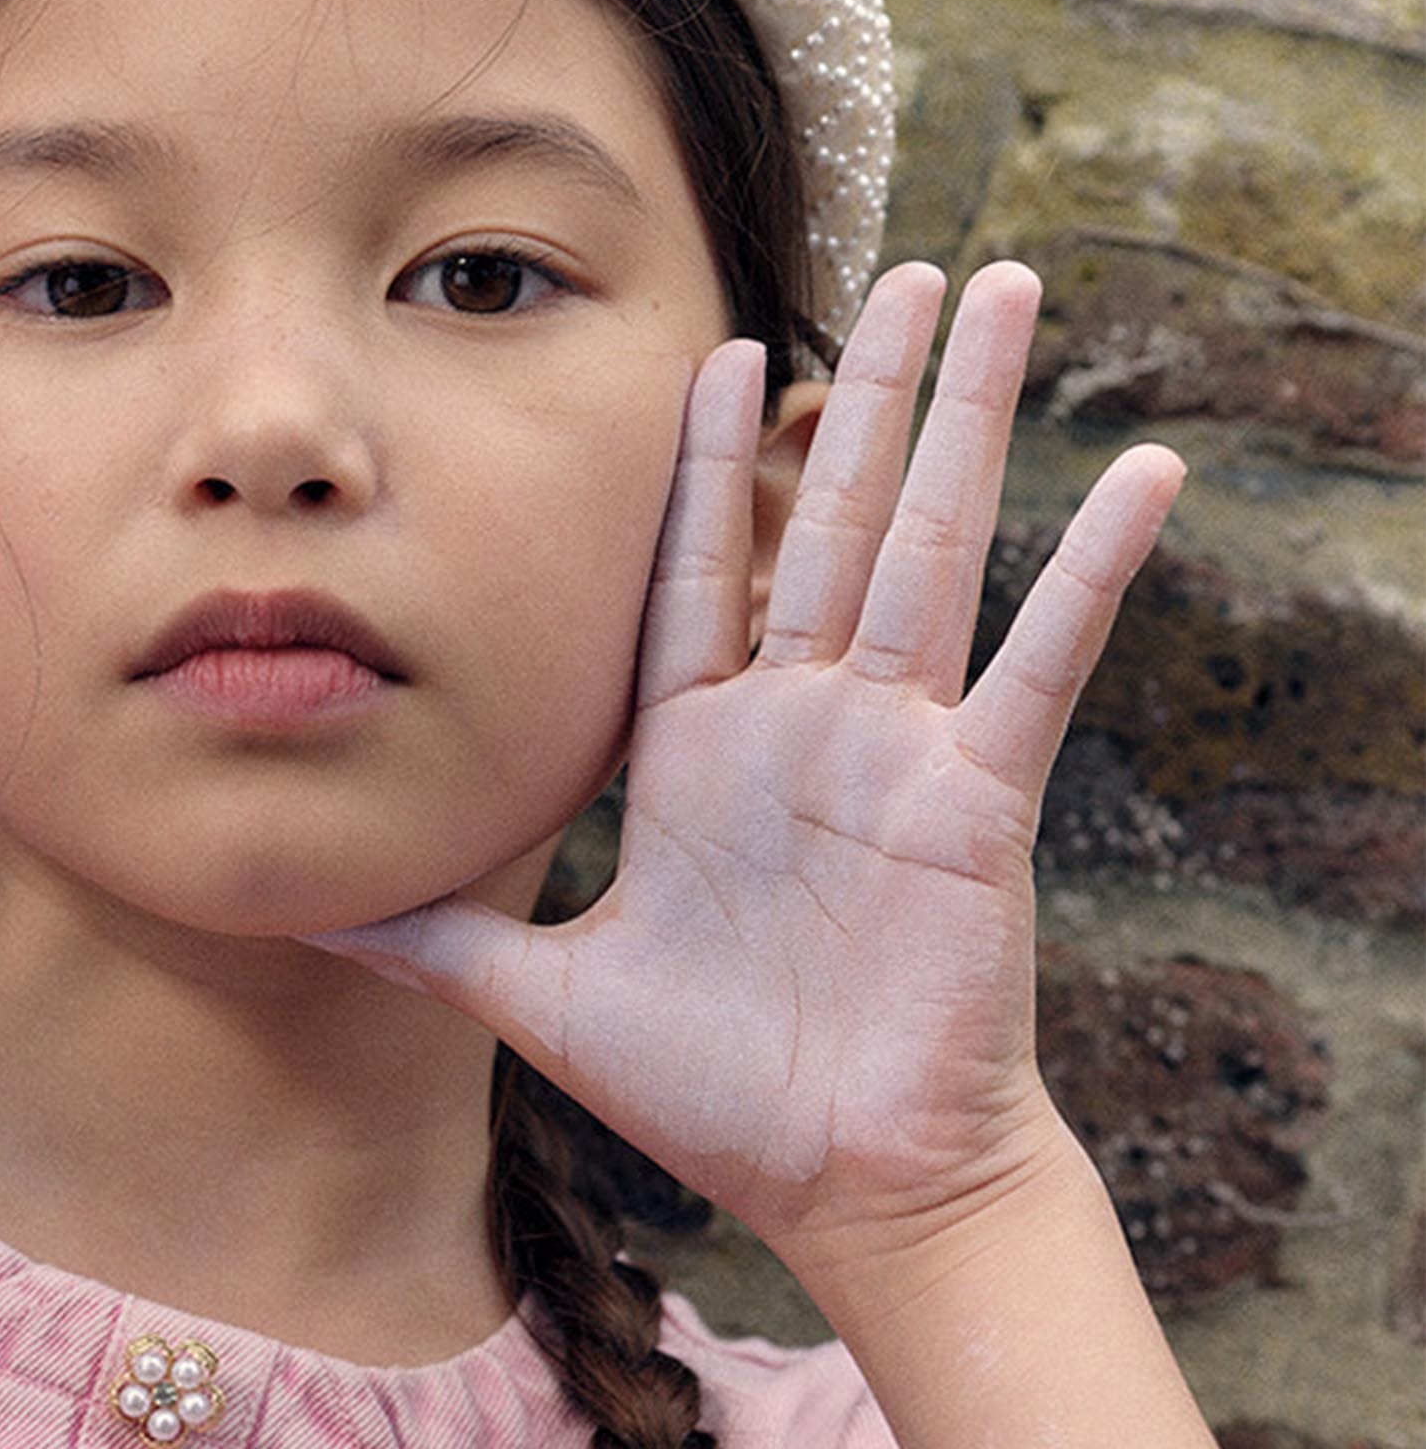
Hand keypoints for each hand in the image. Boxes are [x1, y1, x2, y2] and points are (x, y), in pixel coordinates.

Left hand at [313, 262, 1182, 1273]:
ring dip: (971, 419)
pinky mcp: (973, 801)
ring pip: (936, 547)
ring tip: (1009, 286)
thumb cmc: (707, 1098)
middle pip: (836, 519)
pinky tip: (1149, 477)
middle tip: (913, 264)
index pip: (698, 570)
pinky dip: (1093, 572)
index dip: (708, 463)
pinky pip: (1040, 667)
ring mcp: (898, 752)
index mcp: (702, 753)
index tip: (717, 348)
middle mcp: (806, 727)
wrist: (838, 1184)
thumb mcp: (537, 995)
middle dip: (870, 390)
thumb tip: (300, 906)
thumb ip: (429, 935)